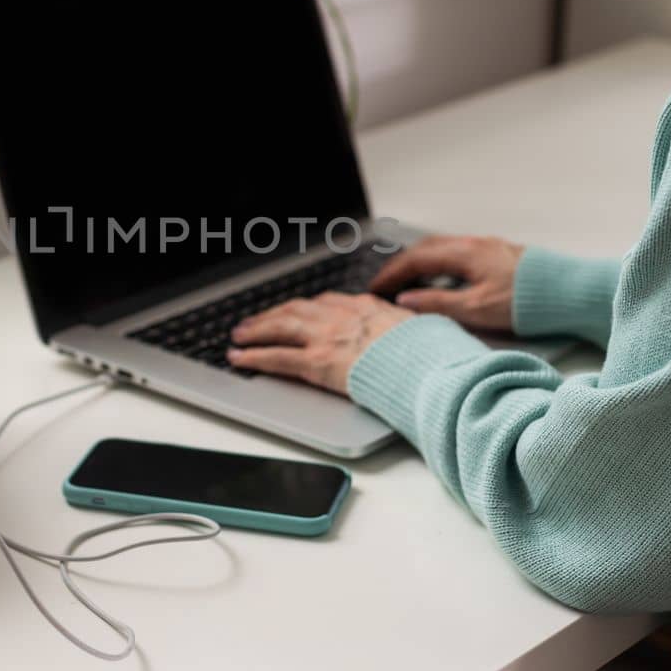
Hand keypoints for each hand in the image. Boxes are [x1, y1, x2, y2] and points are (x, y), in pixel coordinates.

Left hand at [227, 292, 413, 393]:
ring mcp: (328, 337)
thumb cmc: (432, 354)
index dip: (305, 308)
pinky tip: (239, 359)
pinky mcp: (318, 361)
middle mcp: (342, 316)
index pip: (327, 302)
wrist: (431, 368)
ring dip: (256, 331)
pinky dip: (254, 357)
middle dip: (272, 315)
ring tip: (238, 336)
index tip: (294, 311)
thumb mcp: (421, 329)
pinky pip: (277, 357)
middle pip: (297, 309)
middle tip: (254, 321)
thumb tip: (412, 331)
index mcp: (367, 307)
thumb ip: (404, 328)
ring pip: (280, 327)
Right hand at [369, 234, 523, 332]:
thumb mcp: (476, 308)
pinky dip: (438, 264)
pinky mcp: (497, 254)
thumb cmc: (525, 302)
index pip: (415, 260)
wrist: (567, 292)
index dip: (391, 275)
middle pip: (425, 249)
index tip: (375, 290)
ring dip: (419, 263)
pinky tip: (440, 279)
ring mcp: (485, 246)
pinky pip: (456, 253)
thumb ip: (437, 304)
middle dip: (400, 266)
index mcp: (463, 253)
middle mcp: (472, 243)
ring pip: (441, 249)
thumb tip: (405, 301)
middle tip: (385, 285)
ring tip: (406, 282)